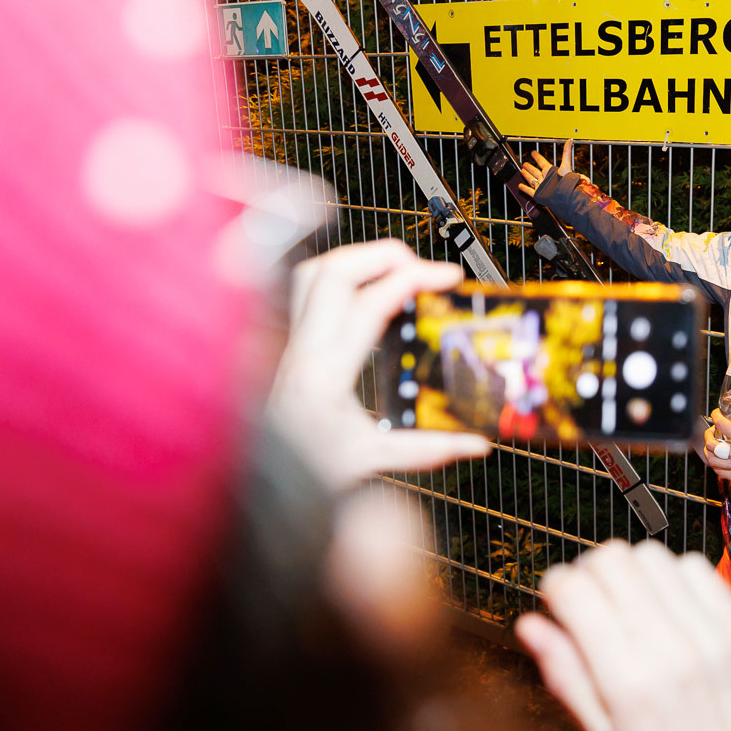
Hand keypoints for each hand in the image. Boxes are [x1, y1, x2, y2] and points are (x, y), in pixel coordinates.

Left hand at [270, 239, 490, 491]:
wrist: (256, 475)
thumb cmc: (303, 467)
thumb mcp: (371, 460)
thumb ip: (427, 450)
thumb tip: (474, 444)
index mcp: (325, 373)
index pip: (369, 303)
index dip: (412, 279)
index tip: (446, 277)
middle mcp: (303, 348)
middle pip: (335, 270)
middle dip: (385, 255)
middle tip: (422, 268)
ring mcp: (292, 340)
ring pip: (315, 270)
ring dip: (359, 260)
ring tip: (396, 271)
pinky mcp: (290, 340)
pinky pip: (308, 287)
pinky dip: (340, 274)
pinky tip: (365, 287)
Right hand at [515, 540, 730, 730]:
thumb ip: (564, 674)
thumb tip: (530, 626)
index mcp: (627, 680)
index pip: (575, 591)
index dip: (557, 585)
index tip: (559, 598)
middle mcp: (668, 648)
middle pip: (612, 559)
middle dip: (590, 570)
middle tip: (593, 597)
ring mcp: (707, 632)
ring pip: (651, 555)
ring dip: (632, 570)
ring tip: (633, 602)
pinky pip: (697, 566)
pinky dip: (674, 576)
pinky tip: (668, 604)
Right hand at [517, 137, 574, 197]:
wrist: (565, 197)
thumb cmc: (566, 183)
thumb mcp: (566, 165)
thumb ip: (567, 153)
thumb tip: (570, 140)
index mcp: (550, 172)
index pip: (542, 162)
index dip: (537, 157)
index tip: (533, 152)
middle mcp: (545, 179)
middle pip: (535, 171)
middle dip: (530, 167)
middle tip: (525, 163)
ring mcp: (541, 187)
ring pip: (531, 179)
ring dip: (526, 175)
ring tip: (522, 170)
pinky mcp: (538, 195)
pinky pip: (529, 191)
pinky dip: (524, 188)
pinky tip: (520, 185)